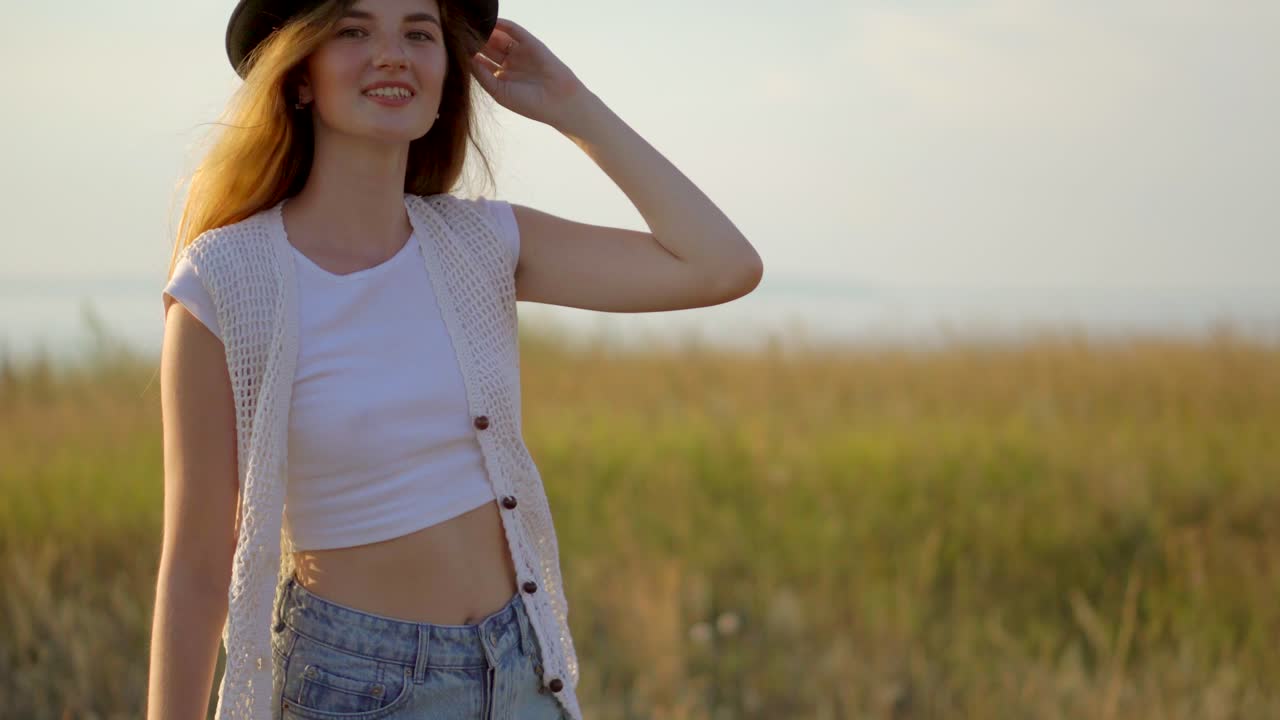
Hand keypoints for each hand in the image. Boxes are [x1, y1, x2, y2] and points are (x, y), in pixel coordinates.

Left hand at [469, 18, 595, 131]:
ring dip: (485, 31)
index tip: (452, 48)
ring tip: (470, 25)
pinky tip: (489, 21)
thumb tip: (464, 58)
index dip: (467, 54)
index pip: (480, 61)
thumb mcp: (499, 91)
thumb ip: (481, 74)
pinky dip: (502, 24)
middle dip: (473, 40)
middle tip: (458, 32)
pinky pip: (514, 30)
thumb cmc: (529, 103)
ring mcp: (520, 52)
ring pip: (498, 37)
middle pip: (486, 47)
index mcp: (500, 77)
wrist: (559, 103)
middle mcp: (509, 63)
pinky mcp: (531, 43)